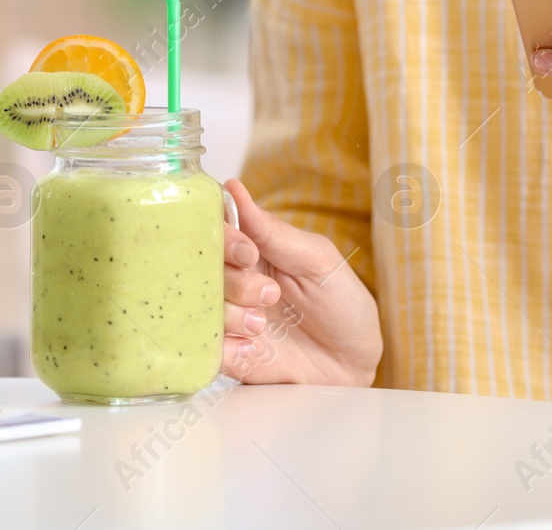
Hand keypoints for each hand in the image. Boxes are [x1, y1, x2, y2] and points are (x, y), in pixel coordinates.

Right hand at [221, 178, 381, 385]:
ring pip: (200, 306)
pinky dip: (227, 348)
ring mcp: (225, 314)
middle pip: (202, 267)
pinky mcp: (223, 351)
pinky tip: (253, 349)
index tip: (248, 255)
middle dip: (235, 283)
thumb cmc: (341, 303)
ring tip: (262, 326)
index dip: (224, 237)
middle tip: (269, 295)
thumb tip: (233, 188)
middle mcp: (232, 277)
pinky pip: (203, 346)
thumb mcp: (317, 260)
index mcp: (251, 247)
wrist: (351, 364)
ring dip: (231, 316)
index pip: (215, 227)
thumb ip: (273, 231)